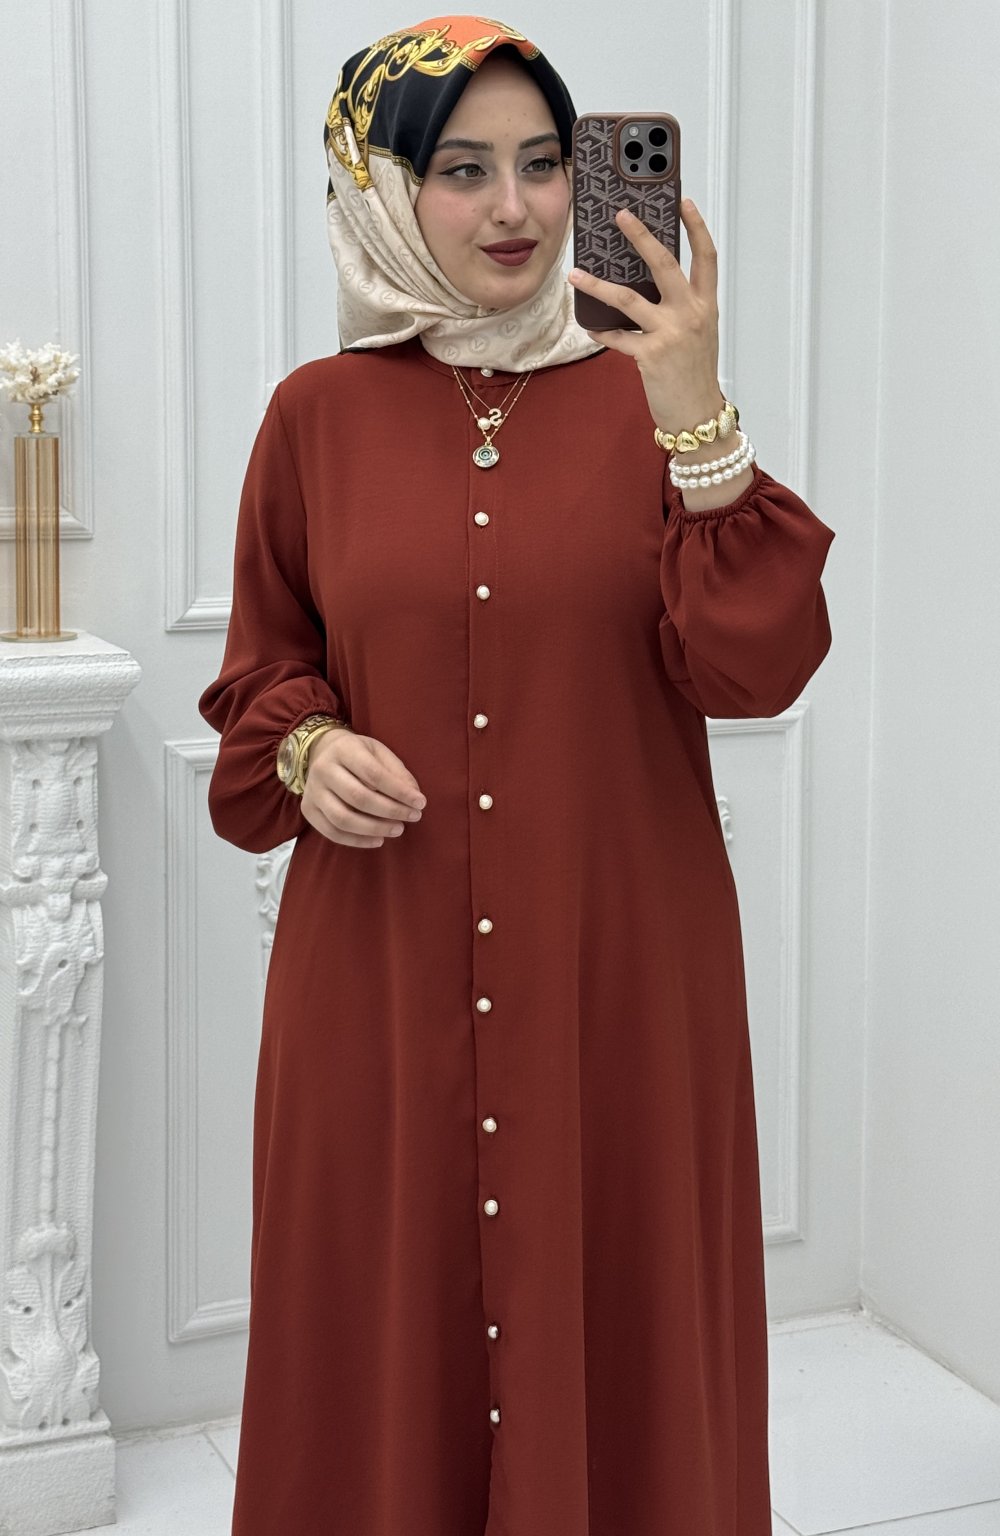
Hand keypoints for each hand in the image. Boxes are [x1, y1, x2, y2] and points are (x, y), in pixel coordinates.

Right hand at [301, 728, 425, 847]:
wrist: (322, 752)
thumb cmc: (358, 754)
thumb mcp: (379, 752)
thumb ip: (397, 772)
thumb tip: (414, 796)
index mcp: (344, 749)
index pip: (374, 774)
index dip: (399, 791)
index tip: (420, 803)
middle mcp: (323, 769)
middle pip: (358, 797)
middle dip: (390, 811)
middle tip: (412, 818)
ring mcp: (312, 791)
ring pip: (343, 818)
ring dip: (374, 829)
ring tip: (397, 830)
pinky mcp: (308, 810)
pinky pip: (332, 832)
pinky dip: (357, 841)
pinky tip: (378, 840)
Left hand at [568, 199, 722, 433]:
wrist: (698, 415)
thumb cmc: (695, 374)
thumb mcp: (698, 334)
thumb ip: (680, 308)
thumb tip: (647, 285)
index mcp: (706, 305)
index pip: (706, 257)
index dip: (696, 227)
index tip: (683, 202)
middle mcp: (691, 314)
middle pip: (665, 264)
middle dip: (641, 236)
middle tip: (621, 215)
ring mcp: (670, 333)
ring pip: (628, 298)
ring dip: (598, 285)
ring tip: (575, 274)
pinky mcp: (650, 355)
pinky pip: (617, 337)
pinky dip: (601, 332)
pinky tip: (589, 326)